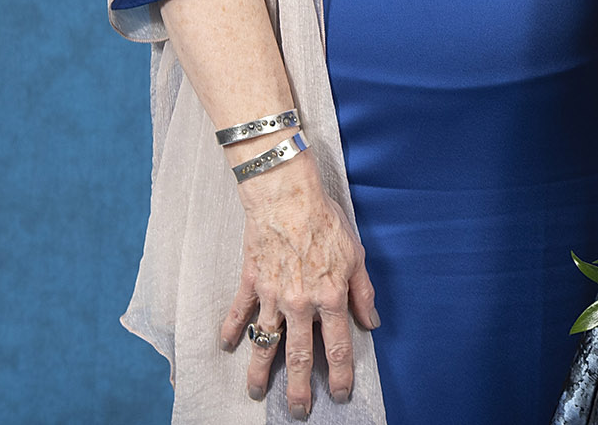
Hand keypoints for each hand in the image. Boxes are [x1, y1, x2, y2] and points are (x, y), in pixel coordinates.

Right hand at [217, 160, 379, 418]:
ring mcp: (271, 296)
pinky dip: (230, 331)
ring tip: (257, 393)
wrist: (287, 195)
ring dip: (259, 372)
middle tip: (299, 411)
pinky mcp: (250, 283)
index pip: (336, 346)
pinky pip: (237, 313)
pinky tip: (226, 347)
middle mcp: (300, 303)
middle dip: (298, 388)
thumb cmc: (326, 220)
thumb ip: (363, 292)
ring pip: (264, 343)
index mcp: (330, 296)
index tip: (339, 394)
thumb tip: (371, 322)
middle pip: (297, 355)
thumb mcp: (356, 254)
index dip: (339, 374)